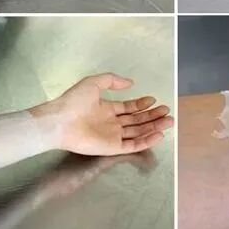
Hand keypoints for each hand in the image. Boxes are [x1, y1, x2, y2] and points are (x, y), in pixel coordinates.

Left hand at [31, 73, 173, 155]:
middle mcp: (111, 123)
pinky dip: (146, 140)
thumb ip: (112, 81)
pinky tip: (158, 134)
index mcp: (106, 108)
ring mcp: (112, 136)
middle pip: (137, 121)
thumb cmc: (73, 101)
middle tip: (167, 111)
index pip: (129, 108)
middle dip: (152, 116)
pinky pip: (132, 145)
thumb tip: (131, 83)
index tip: (153, 100)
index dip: (141, 104)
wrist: (59, 121)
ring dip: (154, 127)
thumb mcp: (93, 83)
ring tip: (168, 120)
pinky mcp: (111, 147)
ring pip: (138, 132)